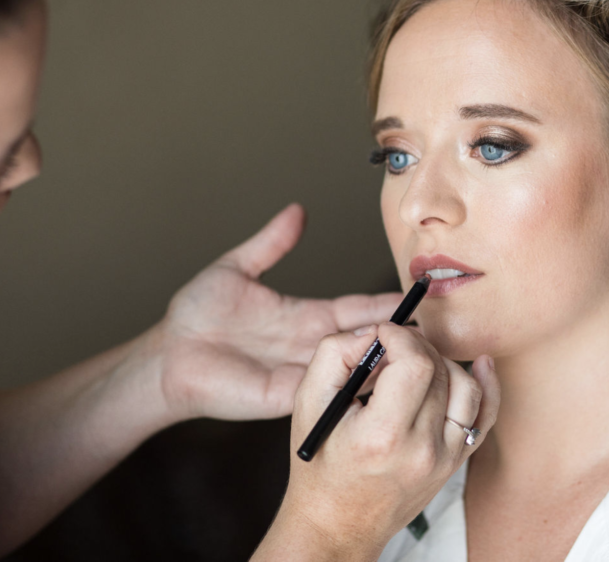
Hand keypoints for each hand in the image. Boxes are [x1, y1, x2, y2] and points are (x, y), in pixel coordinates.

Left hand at [142, 203, 402, 423]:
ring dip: (387, 364)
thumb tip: (297, 211)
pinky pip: (332, 394)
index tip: (422, 291)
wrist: (167, 358)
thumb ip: (271, 243)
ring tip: (426, 355)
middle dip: (402, 335)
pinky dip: (359, 389)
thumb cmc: (195, 317)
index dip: (389, 302)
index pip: (359, 309)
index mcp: (306, 317)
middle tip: (441, 328)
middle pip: (368, 339)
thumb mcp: (236, 269)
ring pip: (357, 370)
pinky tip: (385, 382)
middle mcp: (312, 346)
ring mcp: (305, 374)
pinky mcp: (290, 397)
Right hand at [257, 323, 499, 560]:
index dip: (400, 336)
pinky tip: (480, 364)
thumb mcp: (308, 404)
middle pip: (439, 370)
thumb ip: (335, 354)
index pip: (415, 364)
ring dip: (441, 362)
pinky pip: (484, 416)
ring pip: (466, 385)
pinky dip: (486, 385)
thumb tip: (373, 332)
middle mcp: (421, 449)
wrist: (339, 524)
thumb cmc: (320, 466)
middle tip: (390, 348)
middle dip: (414, 345)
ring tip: (412, 363)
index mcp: (383, 436)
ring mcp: (445, 458)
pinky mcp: (455, 461)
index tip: (382, 333)